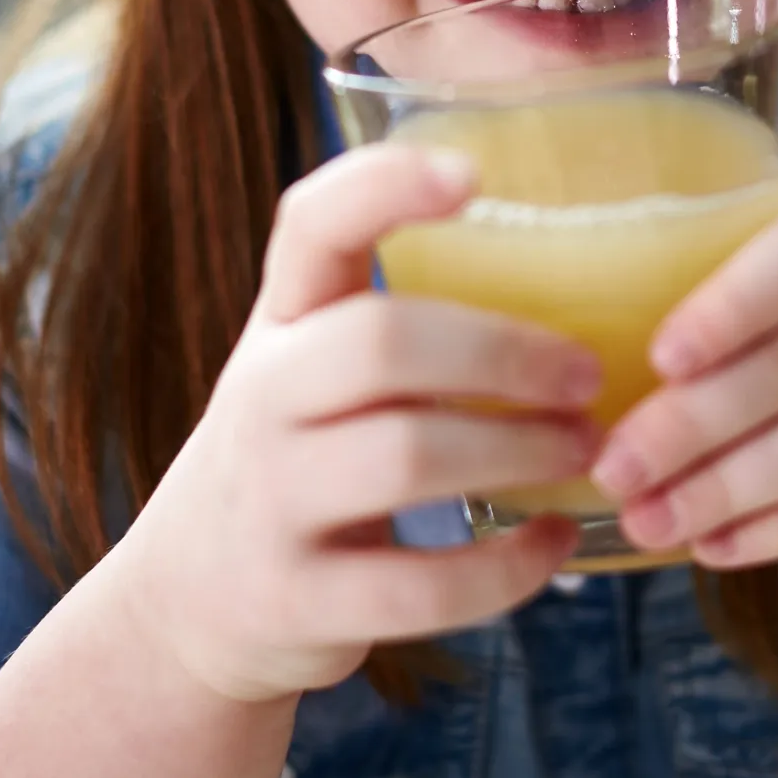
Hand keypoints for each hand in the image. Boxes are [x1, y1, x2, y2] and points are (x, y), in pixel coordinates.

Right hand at [112, 144, 598, 703]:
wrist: (188, 602)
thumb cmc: (298, 455)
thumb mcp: (312, 369)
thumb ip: (398, 319)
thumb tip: (581, 266)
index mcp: (280, 322)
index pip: (310, 225)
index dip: (385, 186)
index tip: (474, 174)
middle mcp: (260, 398)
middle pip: (379, 341)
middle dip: (504, 353)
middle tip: (588, 375)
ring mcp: (270, 503)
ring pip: (405, 458)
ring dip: (519, 452)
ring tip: (584, 451)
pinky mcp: (297, 600)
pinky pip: (419, 587)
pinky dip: (507, 570)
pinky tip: (555, 542)